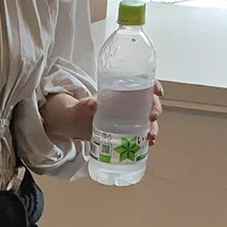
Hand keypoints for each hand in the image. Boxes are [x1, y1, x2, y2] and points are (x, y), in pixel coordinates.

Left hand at [44, 81, 164, 154]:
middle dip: (154, 107)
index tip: (157, 90)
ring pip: (146, 118)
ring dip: (153, 126)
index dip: (152, 84)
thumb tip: (93, 104)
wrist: (70, 127)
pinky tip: (147, 144)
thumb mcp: (76, 107)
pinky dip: (146, 137)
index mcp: (116, 90)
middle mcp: (124, 102)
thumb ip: (82, 106)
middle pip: (147, 101)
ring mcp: (125, 117)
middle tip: (152, 117)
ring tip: (150, 137)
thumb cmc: (74, 111)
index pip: (140, 82)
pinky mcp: (124, 131)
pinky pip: (140, 132)